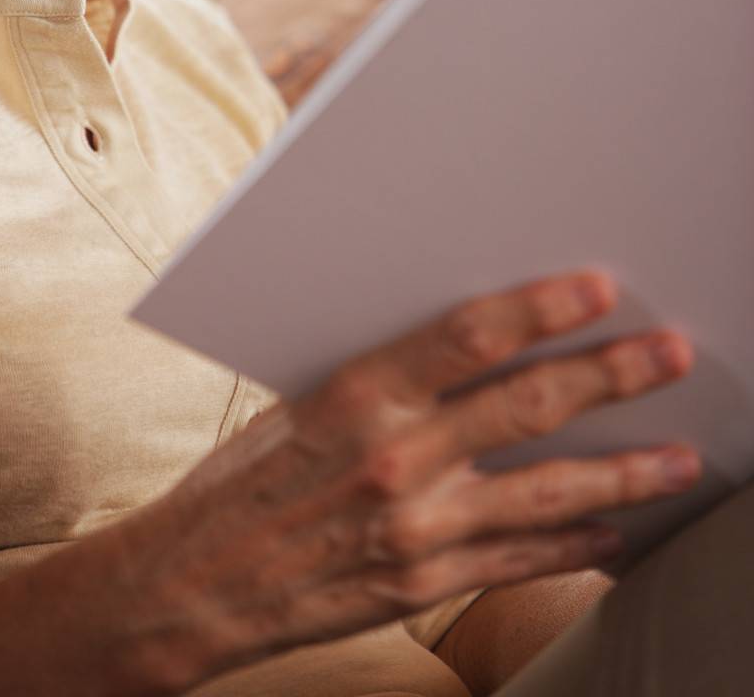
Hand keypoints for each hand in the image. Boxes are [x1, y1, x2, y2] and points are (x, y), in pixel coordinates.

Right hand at [117, 269, 697, 692]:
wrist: (192, 584)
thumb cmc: (240, 482)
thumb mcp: (297, 399)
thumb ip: (383, 375)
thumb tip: (469, 335)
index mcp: (354, 394)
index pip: (467, 336)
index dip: (539, 307)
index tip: (597, 288)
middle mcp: (394, 460)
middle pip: (526, 406)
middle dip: (610, 375)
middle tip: (669, 352)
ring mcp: (416, 528)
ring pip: (545, 492)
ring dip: (623, 471)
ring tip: (680, 456)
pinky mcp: (423, 584)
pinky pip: (518, 562)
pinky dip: (573, 546)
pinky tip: (613, 530)